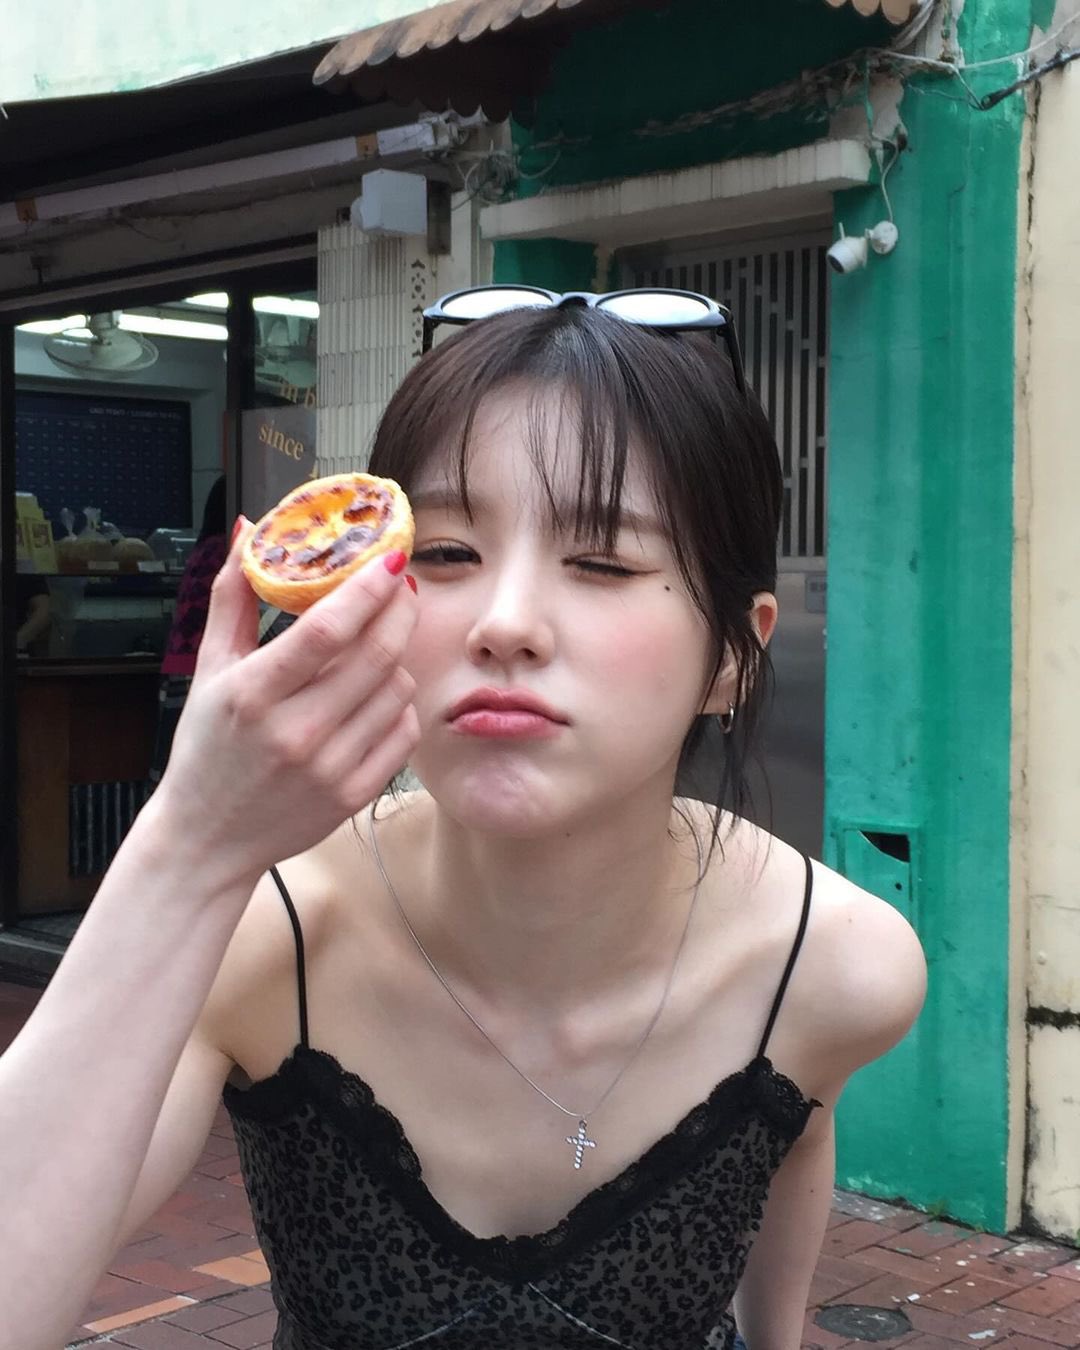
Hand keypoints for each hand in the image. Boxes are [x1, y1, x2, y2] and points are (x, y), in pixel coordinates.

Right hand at [152, 524, 419, 883]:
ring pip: (397, 688)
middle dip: (400, 608)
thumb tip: (248, 532)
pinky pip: (404, 732)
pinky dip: (398, 704)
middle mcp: (295, 732)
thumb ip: (230, 597)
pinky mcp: (353, 795)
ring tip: (376, 646)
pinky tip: (376, 695)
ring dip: (396, 655)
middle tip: (402, 587)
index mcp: (253, 694)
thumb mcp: (209, 669)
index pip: (326, 630)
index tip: (390, 559)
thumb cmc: (207, 749)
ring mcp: (329, 767)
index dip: (366, 589)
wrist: (208, 839)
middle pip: (377, 654)